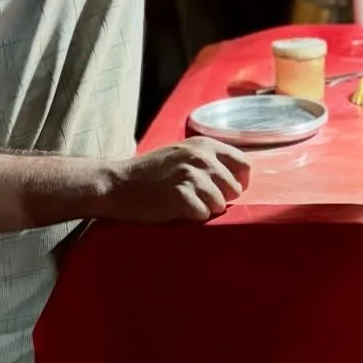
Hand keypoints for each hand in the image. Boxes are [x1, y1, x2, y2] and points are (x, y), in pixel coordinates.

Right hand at [102, 138, 250, 223]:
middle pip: (235, 189)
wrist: (118, 184)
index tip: (225, 190)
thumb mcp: (182, 154)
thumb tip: (239, 178)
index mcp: (205, 145)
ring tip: (185, 204)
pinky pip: (203, 215)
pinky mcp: (181, 196)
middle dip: (221, 199)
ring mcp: (191, 176)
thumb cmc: (150, 173)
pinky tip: (177, 210)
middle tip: (198, 200)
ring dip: (206, 209)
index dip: (238, 181)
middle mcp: (201, 158)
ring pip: (220, 204)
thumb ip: (209, 159)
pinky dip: (192, 217)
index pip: (244, 164)